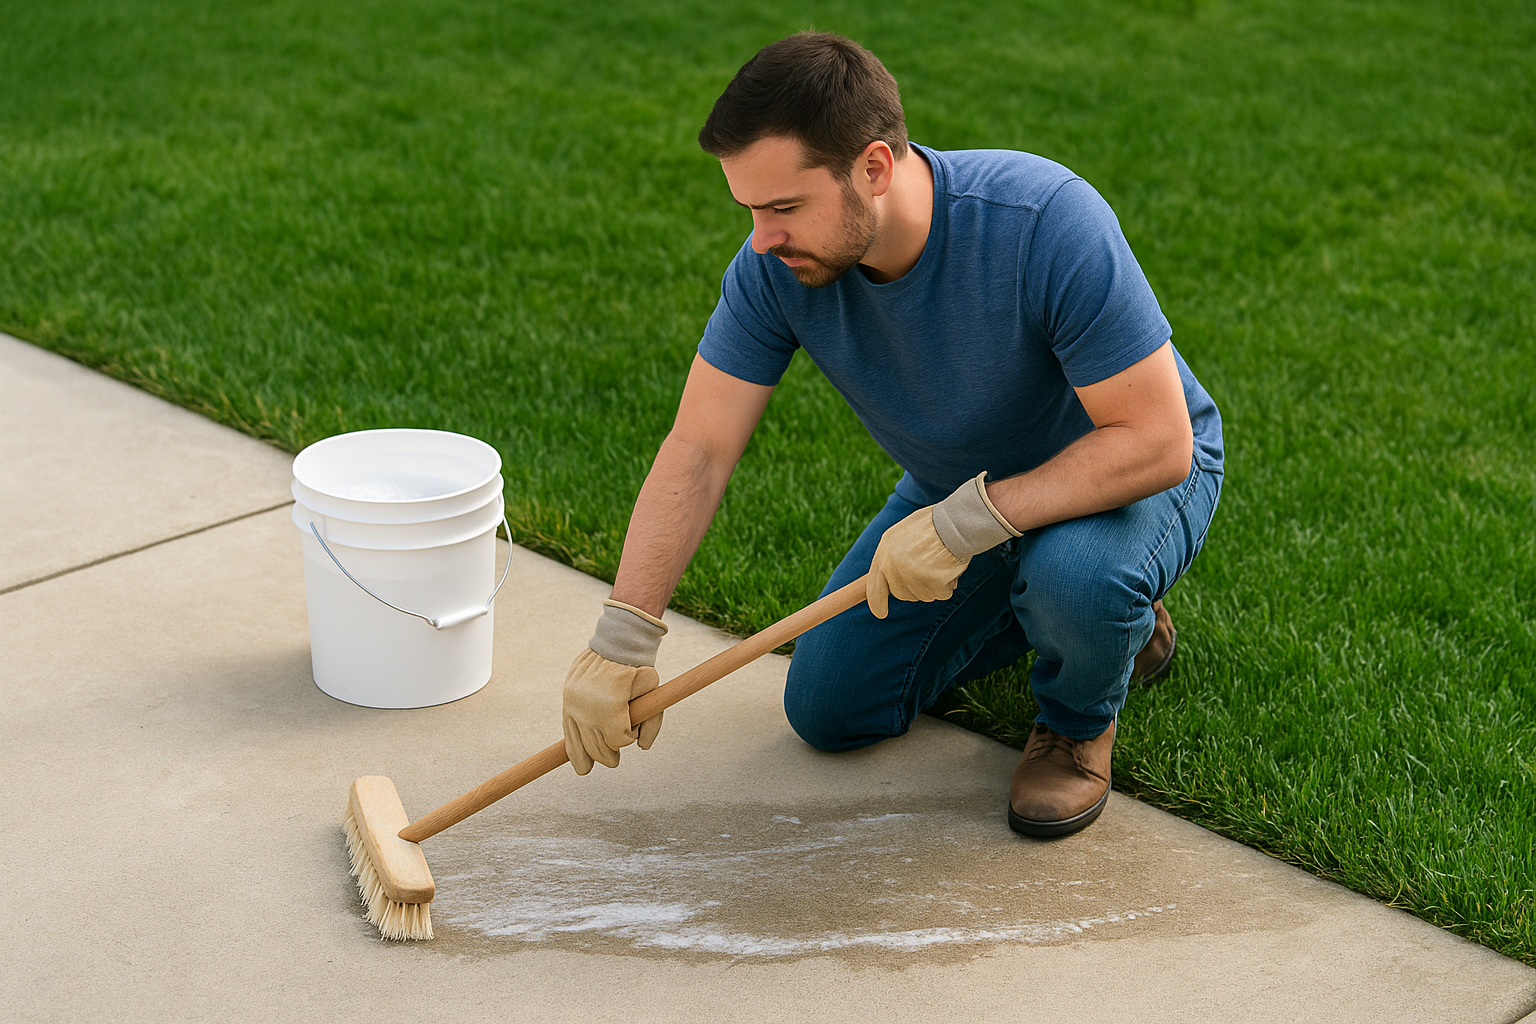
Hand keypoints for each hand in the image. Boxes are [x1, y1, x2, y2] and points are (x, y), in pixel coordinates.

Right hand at [561, 600, 666, 773]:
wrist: (613, 644)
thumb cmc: (638, 668)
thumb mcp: (653, 691)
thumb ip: (653, 721)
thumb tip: (642, 748)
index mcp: (610, 706)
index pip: (619, 740)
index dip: (628, 738)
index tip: (632, 730)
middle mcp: (589, 709)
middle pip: (600, 747)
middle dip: (611, 753)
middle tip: (616, 756)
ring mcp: (575, 706)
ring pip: (584, 744)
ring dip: (594, 756)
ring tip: (599, 763)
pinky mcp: (567, 703)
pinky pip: (568, 733)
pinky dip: (575, 751)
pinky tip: (582, 766)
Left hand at [867, 472, 1020, 618]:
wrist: (955, 521)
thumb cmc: (934, 524)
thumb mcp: (903, 535)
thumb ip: (894, 556)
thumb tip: (890, 577)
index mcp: (884, 551)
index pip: (874, 585)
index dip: (877, 601)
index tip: (881, 613)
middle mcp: (893, 566)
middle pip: (902, 594)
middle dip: (915, 587)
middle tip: (930, 569)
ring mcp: (910, 576)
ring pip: (923, 595)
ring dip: (935, 584)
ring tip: (942, 561)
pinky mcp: (930, 583)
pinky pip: (941, 594)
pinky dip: (948, 584)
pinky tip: (951, 566)